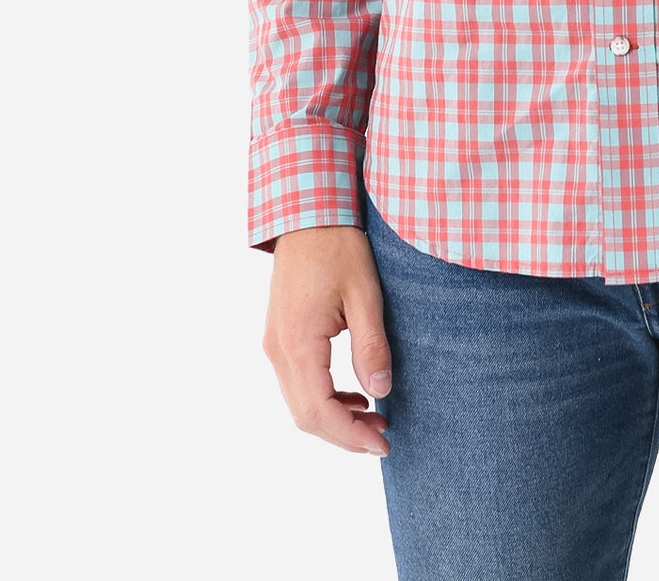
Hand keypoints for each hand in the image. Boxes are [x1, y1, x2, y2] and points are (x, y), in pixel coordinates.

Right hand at [262, 226, 392, 455]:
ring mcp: (274, 343)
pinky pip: (297, 383)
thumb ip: (371, 345)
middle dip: (344, 435)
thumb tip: (381, 393)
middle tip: (384, 437)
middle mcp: (278, 349)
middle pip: (305, 415)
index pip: (319, 411)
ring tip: (375, 418)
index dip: (350, 436)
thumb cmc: (338, 247)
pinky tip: (354, 395)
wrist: (308, 215)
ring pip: (299, 402)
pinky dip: (323, 398)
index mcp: (298, 342)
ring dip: (334, 418)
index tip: (383, 443)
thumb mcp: (365, 293)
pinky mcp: (280, 336)